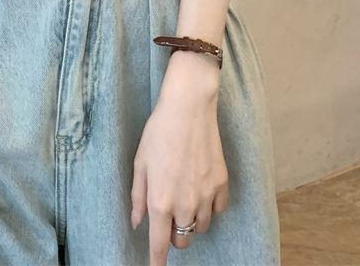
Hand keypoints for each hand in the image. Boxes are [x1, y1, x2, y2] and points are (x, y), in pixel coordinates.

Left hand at [130, 51, 227, 265]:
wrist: (189, 108)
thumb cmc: (159, 132)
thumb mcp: (140, 163)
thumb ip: (138, 196)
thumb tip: (137, 222)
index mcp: (160, 201)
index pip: (159, 245)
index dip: (156, 262)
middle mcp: (185, 204)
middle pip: (183, 240)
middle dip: (174, 235)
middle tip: (168, 214)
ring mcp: (206, 195)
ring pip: (201, 226)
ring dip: (191, 220)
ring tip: (185, 196)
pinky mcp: (222, 183)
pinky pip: (218, 209)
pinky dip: (210, 206)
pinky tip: (202, 188)